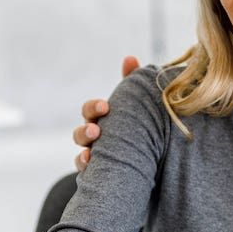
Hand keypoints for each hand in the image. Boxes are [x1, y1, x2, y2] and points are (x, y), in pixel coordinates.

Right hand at [72, 56, 139, 171]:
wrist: (151, 159)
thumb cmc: (137, 124)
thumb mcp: (136, 103)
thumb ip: (131, 82)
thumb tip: (129, 58)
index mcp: (101, 119)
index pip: (90, 110)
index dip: (94, 107)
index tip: (105, 106)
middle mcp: (94, 137)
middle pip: (81, 133)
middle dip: (86, 131)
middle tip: (97, 131)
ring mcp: (95, 155)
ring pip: (81, 154)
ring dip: (84, 153)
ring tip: (91, 154)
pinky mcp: (100, 173)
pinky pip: (86, 173)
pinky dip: (87, 170)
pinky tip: (92, 168)